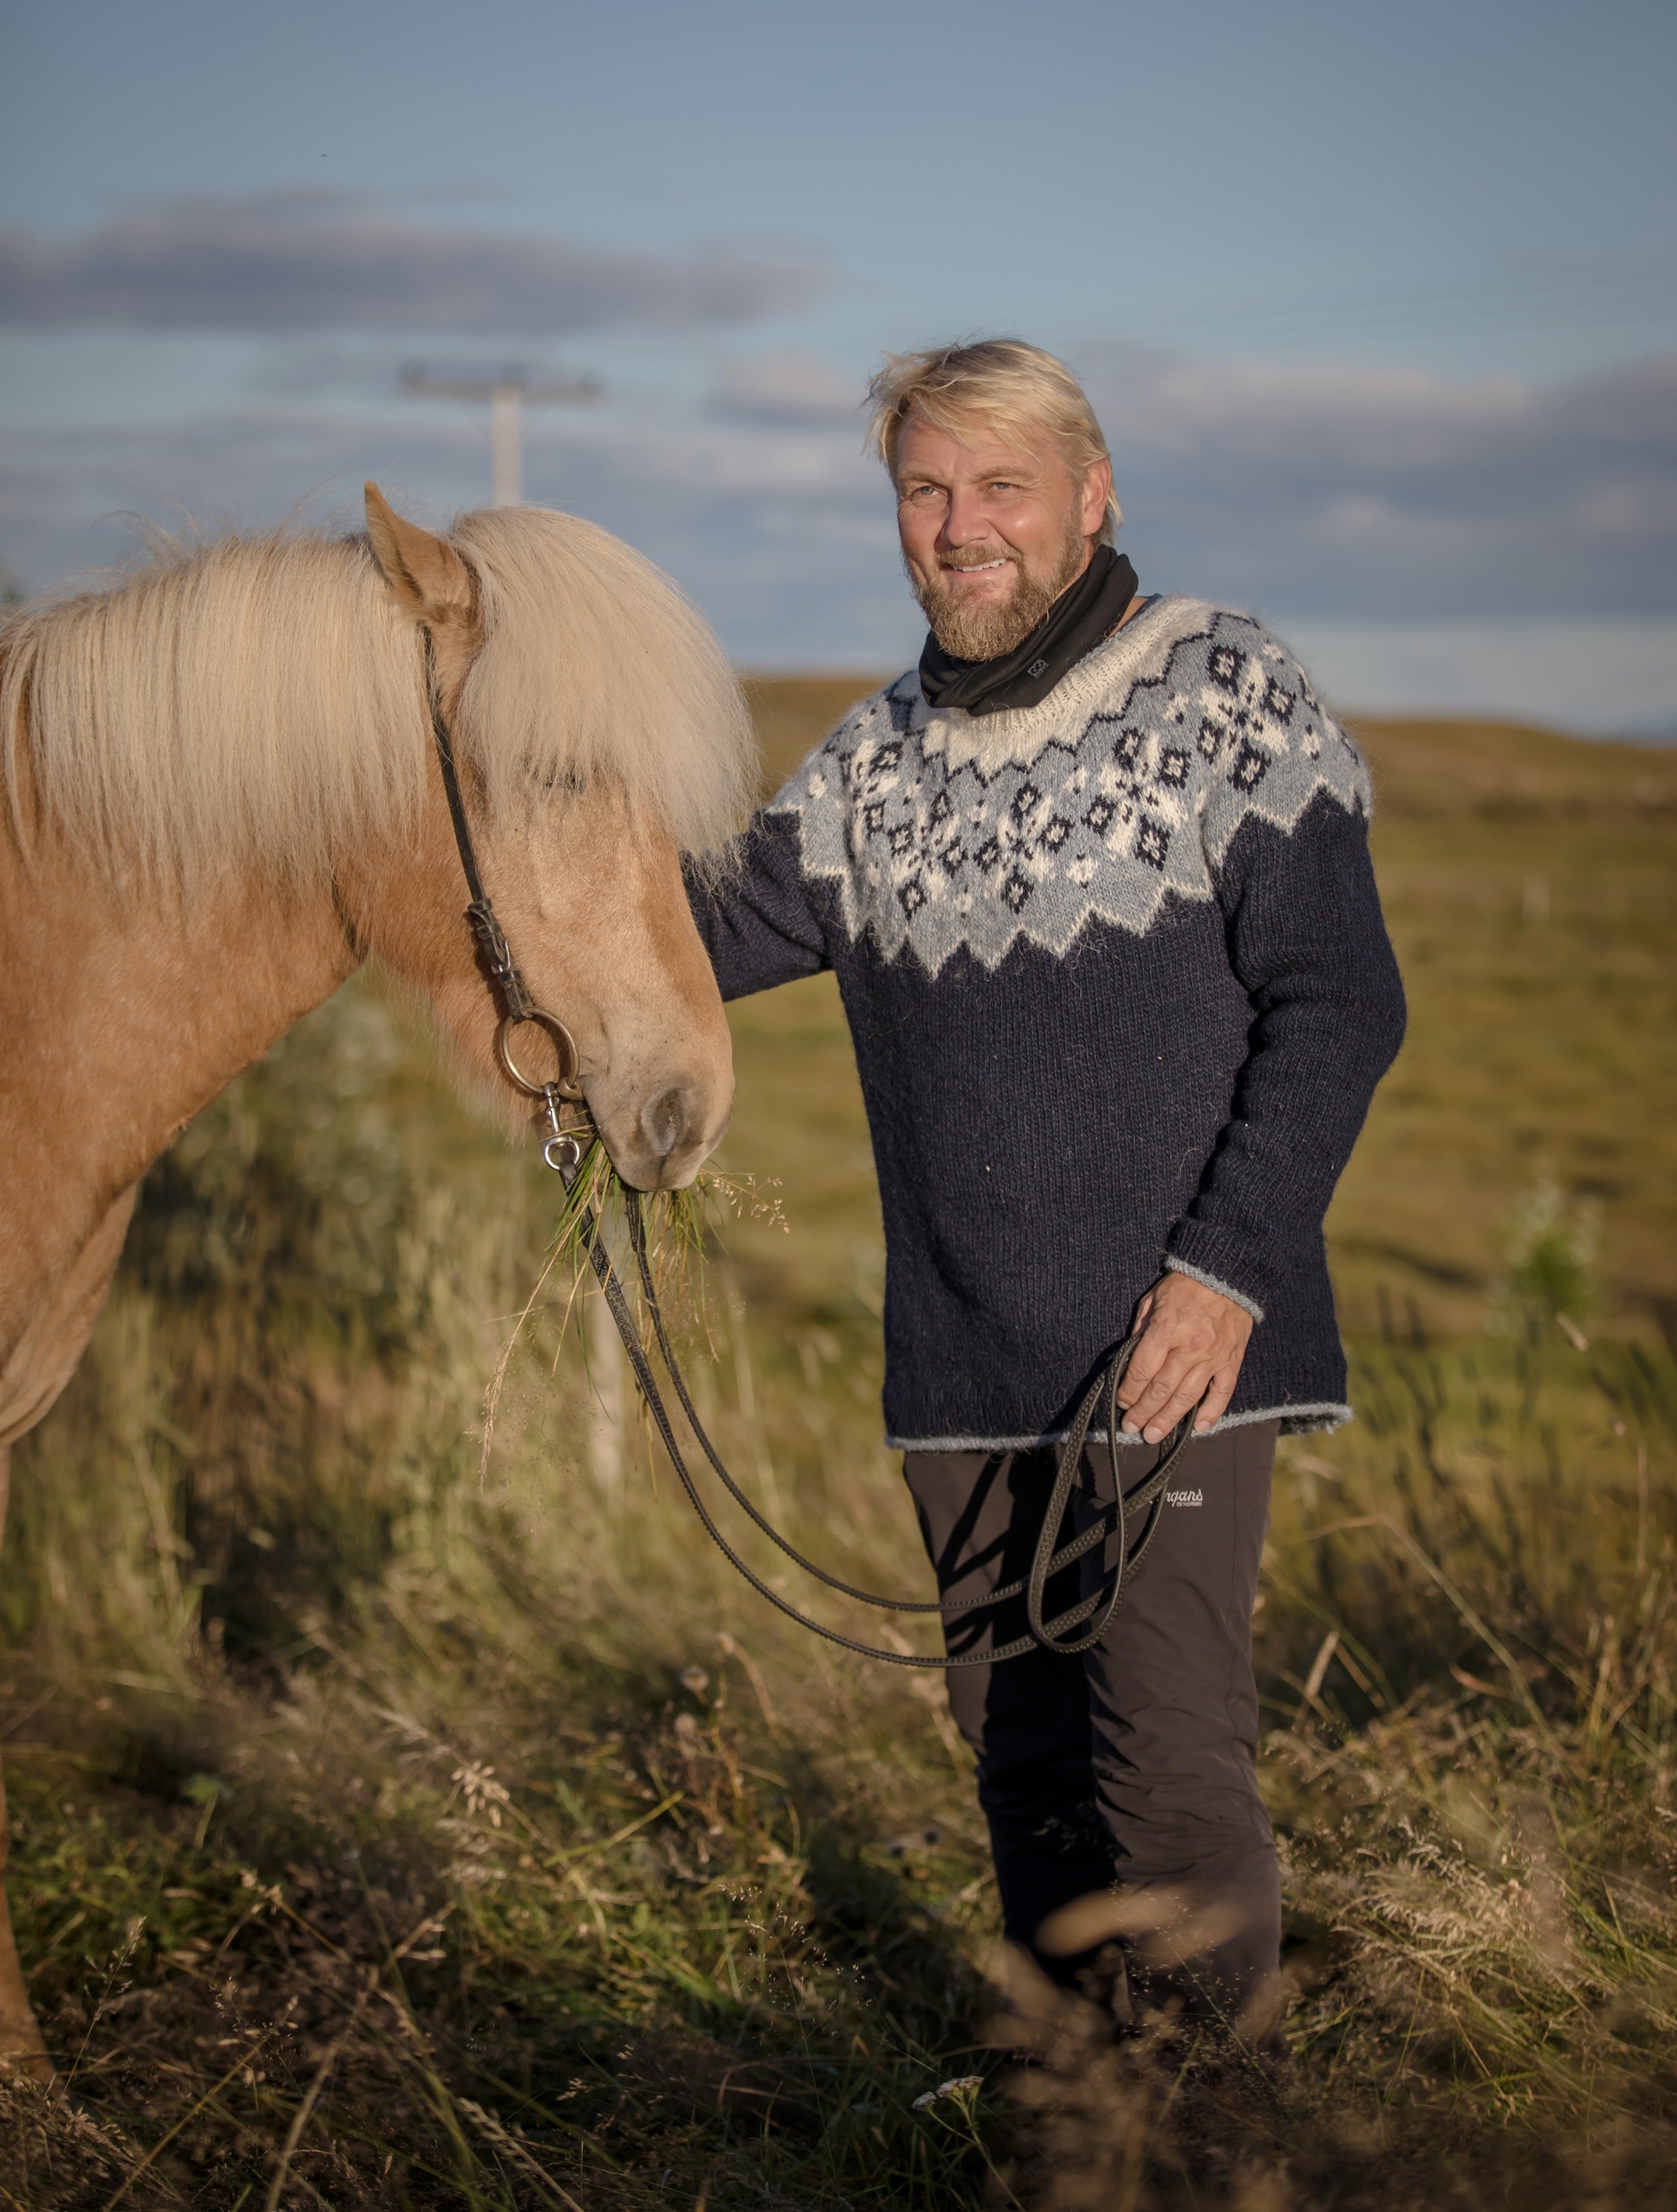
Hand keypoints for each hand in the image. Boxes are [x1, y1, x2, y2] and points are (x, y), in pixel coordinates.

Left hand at [1117, 1272, 1253, 1441]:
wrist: (1227, 1274)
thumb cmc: (1185, 1285)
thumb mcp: (1153, 1299)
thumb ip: (1141, 1329)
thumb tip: (1130, 1359)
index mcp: (1166, 1329)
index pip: (1141, 1370)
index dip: (1127, 1391)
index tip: (1121, 1402)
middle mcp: (1190, 1347)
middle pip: (1161, 1390)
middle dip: (1143, 1412)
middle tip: (1131, 1427)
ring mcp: (1213, 1357)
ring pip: (1187, 1397)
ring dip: (1168, 1420)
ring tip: (1153, 1434)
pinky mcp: (1232, 1361)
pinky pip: (1222, 1393)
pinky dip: (1211, 1413)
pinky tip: (1197, 1427)